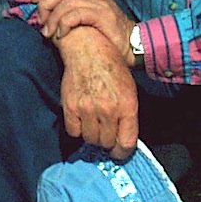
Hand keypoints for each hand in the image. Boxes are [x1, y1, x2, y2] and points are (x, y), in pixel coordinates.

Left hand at [36, 0, 136, 58]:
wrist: (133, 46)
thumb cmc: (106, 34)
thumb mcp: (89, 16)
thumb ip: (72, 10)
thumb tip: (46, 12)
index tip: (34, 0)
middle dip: (45, 4)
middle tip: (40, 21)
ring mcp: (100, 3)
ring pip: (66, 2)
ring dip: (52, 18)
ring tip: (48, 32)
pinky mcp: (102, 16)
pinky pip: (76, 14)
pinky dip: (64, 24)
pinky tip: (61, 34)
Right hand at [59, 26, 140, 157]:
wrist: (88, 49)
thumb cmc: (112, 67)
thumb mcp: (129, 90)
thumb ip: (128, 115)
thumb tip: (123, 138)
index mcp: (127, 106)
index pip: (126, 143)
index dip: (123, 152)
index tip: (119, 152)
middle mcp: (108, 109)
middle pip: (107, 143)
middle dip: (107, 141)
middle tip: (106, 133)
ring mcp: (88, 109)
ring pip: (90, 139)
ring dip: (93, 136)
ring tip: (94, 124)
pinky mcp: (70, 106)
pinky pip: (74, 131)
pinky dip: (78, 129)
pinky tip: (82, 120)